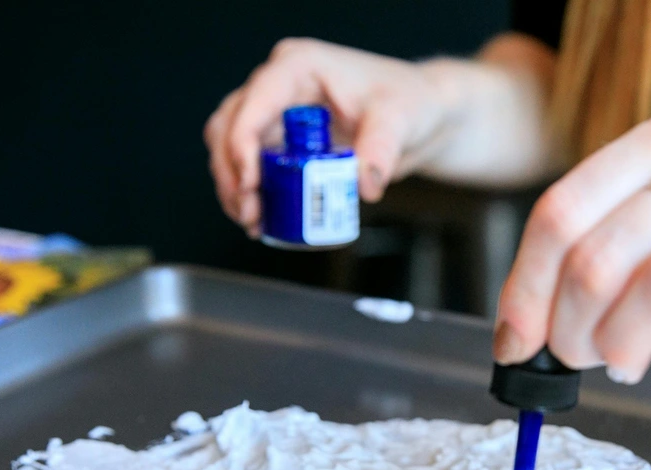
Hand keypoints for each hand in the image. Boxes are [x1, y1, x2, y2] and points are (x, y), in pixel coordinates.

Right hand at [204, 38, 456, 236]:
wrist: (421, 115)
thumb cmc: (410, 101)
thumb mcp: (399, 120)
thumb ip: (381, 150)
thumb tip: (364, 185)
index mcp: (300, 66)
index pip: (254, 102)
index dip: (242, 143)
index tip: (252, 183)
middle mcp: (280, 86)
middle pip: (228, 126)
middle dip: (233, 173)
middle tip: (250, 211)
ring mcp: (277, 113)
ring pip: (229, 147)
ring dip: (234, 187)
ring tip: (253, 221)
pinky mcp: (281, 141)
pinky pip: (250, 166)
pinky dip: (250, 193)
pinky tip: (262, 219)